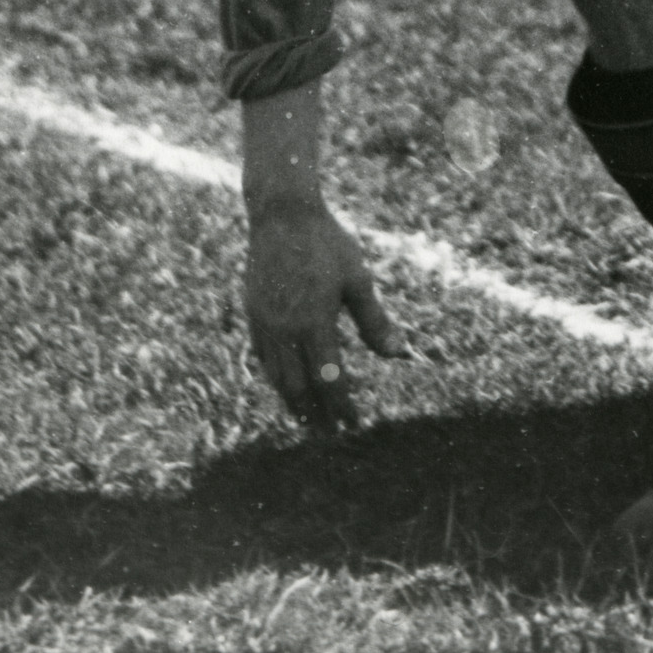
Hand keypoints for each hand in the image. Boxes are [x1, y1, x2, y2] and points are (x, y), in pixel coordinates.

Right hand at [243, 200, 407, 432]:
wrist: (282, 217)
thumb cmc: (328, 245)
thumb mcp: (358, 280)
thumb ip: (375, 322)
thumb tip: (400, 355)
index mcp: (314, 322)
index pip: (330, 379)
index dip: (342, 405)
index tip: (354, 425)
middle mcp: (285, 329)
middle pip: (298, 387)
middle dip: (315, 414)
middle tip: (330, 435)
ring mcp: (264, 323)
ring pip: (276, 376)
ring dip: (292, 402)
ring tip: (307, 420)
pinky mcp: (253, 314)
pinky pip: (262, 357)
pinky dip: (275, 378)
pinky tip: (285, 386)